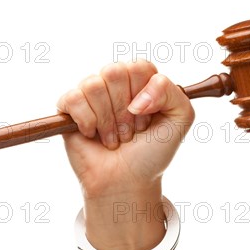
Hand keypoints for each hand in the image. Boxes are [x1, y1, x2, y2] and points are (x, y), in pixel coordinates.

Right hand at [56, 60, 194, 249]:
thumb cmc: (151, 154)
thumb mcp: (180, 119)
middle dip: (124, 112)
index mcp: (140, 80)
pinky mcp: (68, 109)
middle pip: (114, 72)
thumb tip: (136, 99)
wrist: (127, 182)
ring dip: (107, 121)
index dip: (144, 97)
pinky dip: (87, 122)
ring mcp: (90, 95)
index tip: (147, 122)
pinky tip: (92, 136)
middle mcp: (115, 83)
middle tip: (129, 133)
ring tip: (113, 138)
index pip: (139, 67)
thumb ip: (172, 92)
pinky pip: (73, 99)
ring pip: (93, 85)